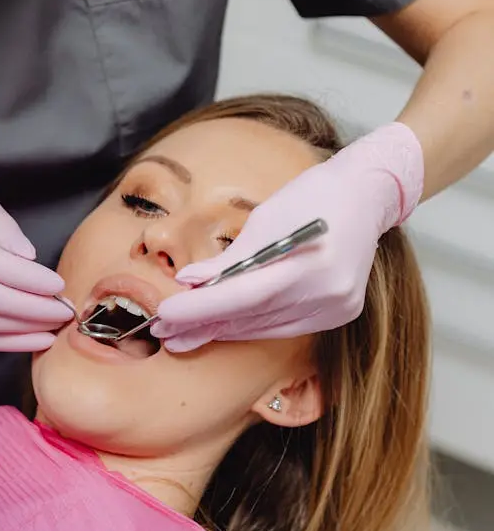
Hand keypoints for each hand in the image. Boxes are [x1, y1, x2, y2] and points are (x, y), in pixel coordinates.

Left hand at [151, 123, 423, 351]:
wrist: (368, 195)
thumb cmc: (311, 196)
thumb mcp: (264, 219)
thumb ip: (228, 259)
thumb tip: (188, 282)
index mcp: (307, 262)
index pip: (242, 295)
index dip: (200, 309)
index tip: (164, 315)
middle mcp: (327, 292)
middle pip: (251, 317)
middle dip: (203, 325)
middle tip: (162, 332)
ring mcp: (336, 307)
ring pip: (265, 328)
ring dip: (222, 331)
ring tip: (182, 335)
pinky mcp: (339, 313)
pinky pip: (284, 327)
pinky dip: (251, 326)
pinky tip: (222, 328)